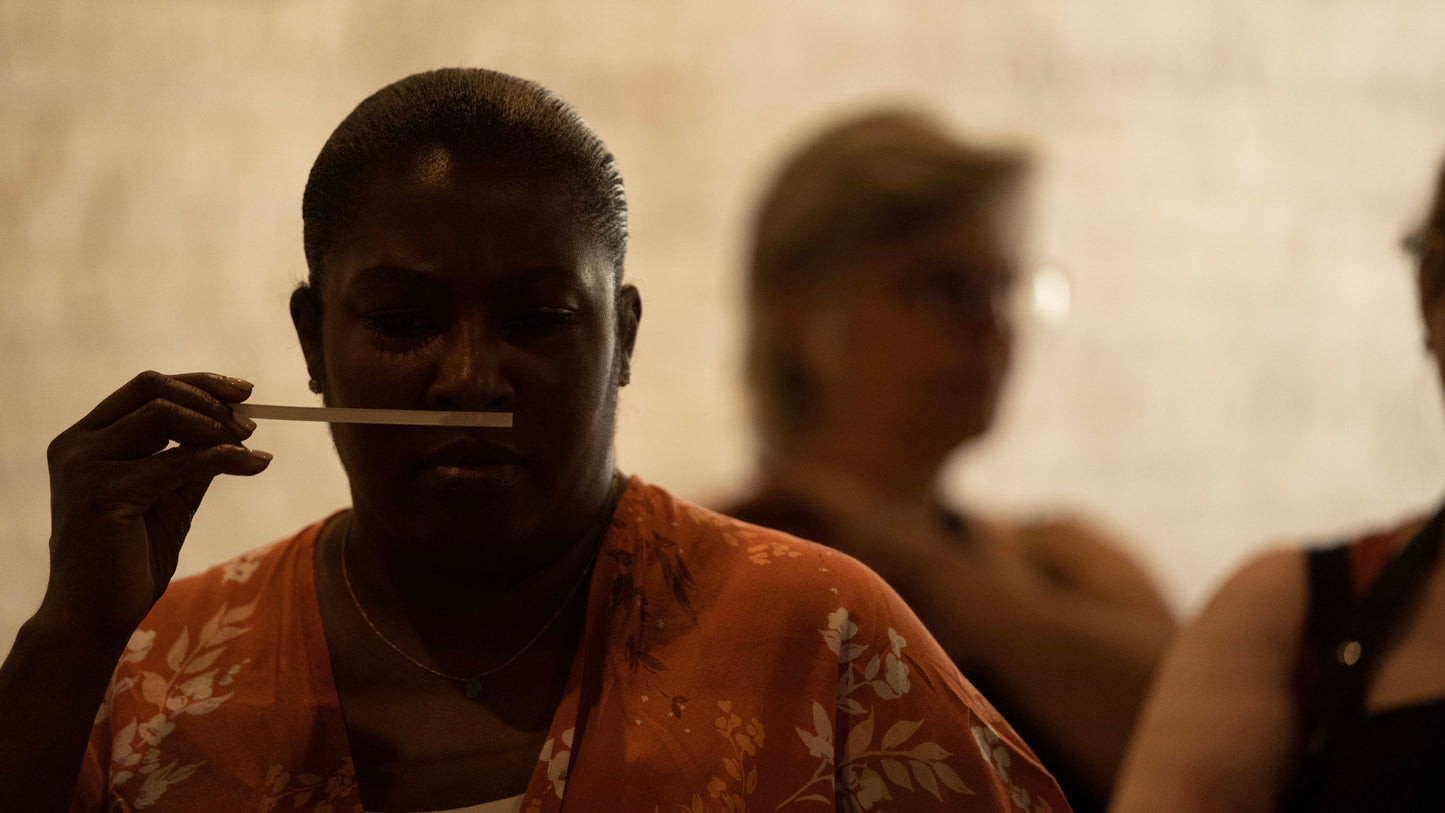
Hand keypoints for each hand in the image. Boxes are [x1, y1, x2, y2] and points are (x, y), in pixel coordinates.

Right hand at [39, 371, 271, 637]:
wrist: (94, 616)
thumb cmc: (128, 559)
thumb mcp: (168, 498)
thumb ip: (191, 462)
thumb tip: (236, 431)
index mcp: (86, 440)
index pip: (145, 387)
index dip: (199, 383)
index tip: (244, 392)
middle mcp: (77, 445)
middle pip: (153, 388)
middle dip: (209, 399)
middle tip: (250, 423)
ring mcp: (84, 467)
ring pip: (163, 415)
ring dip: (216, 425)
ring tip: (248, 444)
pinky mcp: (103, 494)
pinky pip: (178, 462)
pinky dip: (223, 458)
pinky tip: (253, 464)